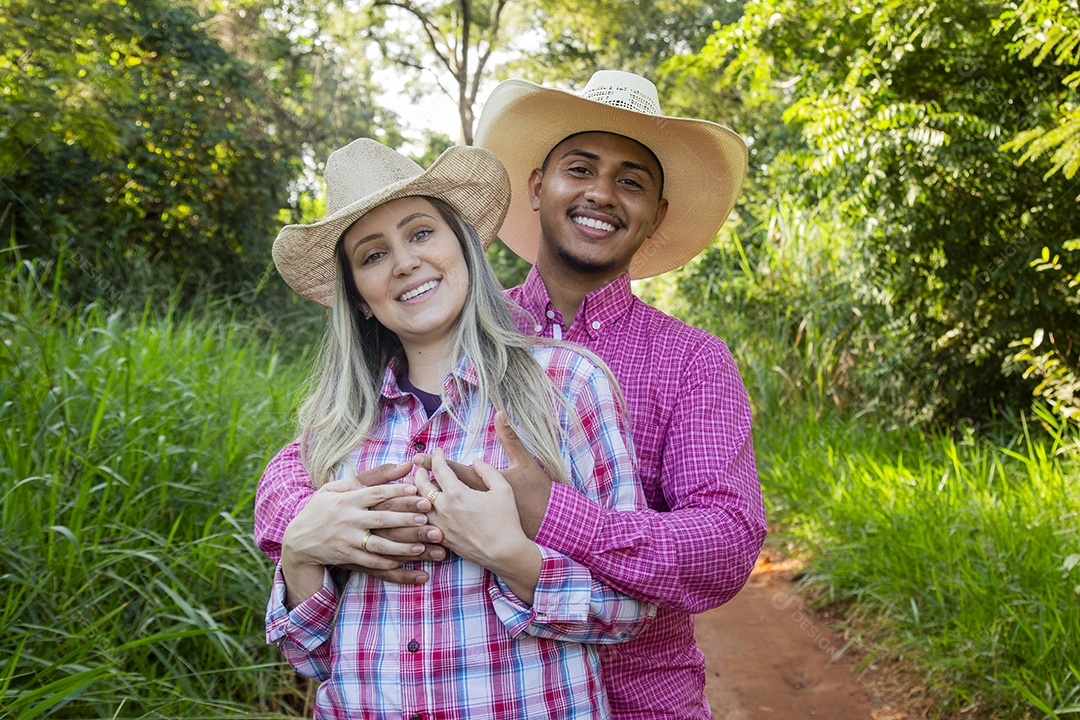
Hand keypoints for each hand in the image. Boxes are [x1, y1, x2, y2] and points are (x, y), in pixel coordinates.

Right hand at [280, 477, 427, 604]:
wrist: (298, 540)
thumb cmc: (323, 508)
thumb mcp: (339, 487)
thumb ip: (373, 476)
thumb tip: (406, 465)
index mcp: (348, 499)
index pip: (375, 493)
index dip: (397, 491)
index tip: (417, 490)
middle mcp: (348, 519)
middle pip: (381, 519)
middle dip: (405, 518)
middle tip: (427, 517)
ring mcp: (347, 540)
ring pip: (378, 544)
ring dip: (401, 546)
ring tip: (422, 546)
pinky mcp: (347, 557)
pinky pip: (370, 562)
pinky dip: (388, 562)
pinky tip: (405, 562)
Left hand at [413, 411, 552, 538]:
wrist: (504, 553)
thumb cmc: (506, 521)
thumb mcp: (503, 489)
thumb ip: (488, 471)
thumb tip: (475, 461)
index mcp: (457, 493)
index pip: (439, 468)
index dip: (437, 456)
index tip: (438, 451)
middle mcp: (443, 509)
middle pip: (421, 485)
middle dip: (419, 472)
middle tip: (422, 467)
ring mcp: (440, 525)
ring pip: (417, 505)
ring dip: (415, 492)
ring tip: (417, 486)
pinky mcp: (441, 538)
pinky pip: (422, 522)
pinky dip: (419, 512)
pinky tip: (423, 508)